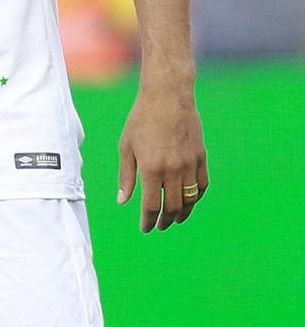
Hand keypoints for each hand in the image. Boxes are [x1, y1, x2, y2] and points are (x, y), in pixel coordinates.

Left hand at [117, 83, 206, 231]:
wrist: (168, 99)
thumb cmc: (141, 120)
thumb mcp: (126, 147)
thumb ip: (126, 176)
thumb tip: (123, 202)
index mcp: (151, 168)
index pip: (151, 205)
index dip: (148, 220)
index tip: (145, 228)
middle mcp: (173, 169)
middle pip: (172, 206)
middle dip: (165, 220)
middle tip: (159, 226)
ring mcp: (190, 164)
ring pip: (190, 199)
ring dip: (182, 213)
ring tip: (174, 219)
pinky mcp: (201, 158)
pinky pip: (202, 185)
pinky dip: (197, 198)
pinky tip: (189, 202)